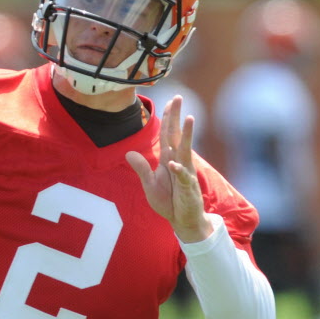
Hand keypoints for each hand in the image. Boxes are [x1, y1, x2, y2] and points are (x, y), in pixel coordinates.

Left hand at [125, 95, 212, 242]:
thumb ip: (141, 168)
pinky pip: (183, 177)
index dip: (168, 118)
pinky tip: (174, 164)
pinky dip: (179, 170)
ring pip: (185, 150)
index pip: (167, 134)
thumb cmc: (169, 201)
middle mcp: (178, 162)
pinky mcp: (188, 188)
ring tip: (190, 118)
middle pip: (177, 135)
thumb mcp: (150, 184)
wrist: (182, 220)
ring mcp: (185, 173)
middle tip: (179, 98)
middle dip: (177, 117)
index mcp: (168, 159)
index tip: (169, 101)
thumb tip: (129, 152)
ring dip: (187, 135)